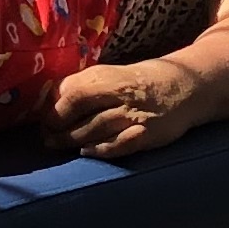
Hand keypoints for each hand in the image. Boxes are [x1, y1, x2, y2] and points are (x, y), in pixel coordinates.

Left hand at [44, 60, 198, 158]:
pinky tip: (86, 152)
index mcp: (107, 76)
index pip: (71, 94)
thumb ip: (83, 86)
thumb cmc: (138, 81)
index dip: (52, 110)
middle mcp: (120, 95)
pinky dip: (98, 150)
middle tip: (46, 137)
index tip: (43, 120)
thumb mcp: (110, 75)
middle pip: (79, 113)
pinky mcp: (146, 135)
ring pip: (94, 131)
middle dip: (58, 129)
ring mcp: (133, 116)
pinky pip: (116, 146)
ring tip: (59, 145)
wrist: (185, 86)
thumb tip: (50, 99)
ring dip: (72, 141)